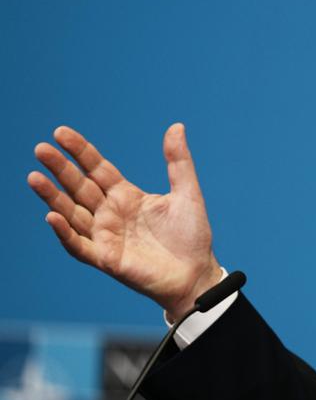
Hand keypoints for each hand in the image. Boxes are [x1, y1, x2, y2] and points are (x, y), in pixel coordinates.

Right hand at [27, 123, 221, 319]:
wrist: (196, 273)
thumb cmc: (192, 235)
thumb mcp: (187, 193)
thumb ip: (179, 162)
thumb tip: (176, 126)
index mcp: (126, 196)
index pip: (97, 168)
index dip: (80, 151)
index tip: (61, 132)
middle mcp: (110, 213)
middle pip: (79, 186)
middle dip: (60, 168)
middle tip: (41, 148)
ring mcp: (105, 236)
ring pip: (71, 213)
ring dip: (53, 196)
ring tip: (34, 176)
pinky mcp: (105, 258)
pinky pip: (78, 245)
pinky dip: (65, 232)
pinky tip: (53, 215)